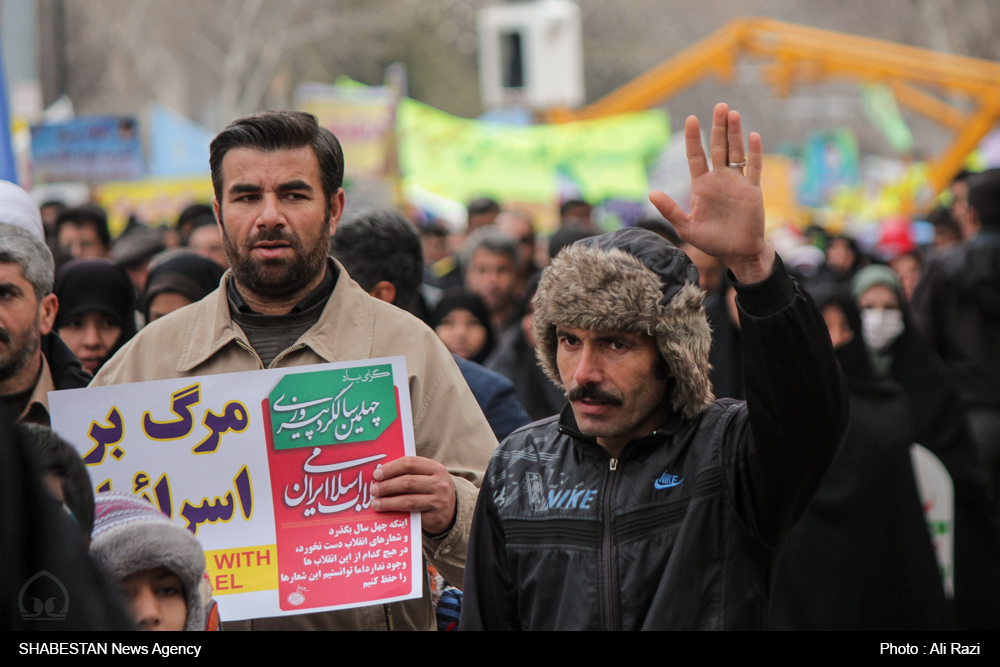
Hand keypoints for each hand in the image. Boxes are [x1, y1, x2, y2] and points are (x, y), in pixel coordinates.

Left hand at [370, 456, 456, 534]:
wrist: (451, 509)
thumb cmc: (431, 489)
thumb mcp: (426, 476)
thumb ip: (408, 473)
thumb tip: (380, 474)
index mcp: (435, 468)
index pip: (410, 463)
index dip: (391, 468)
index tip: (376, 474)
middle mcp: (439, 483)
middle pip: (407, 482)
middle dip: (387, 486)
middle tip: (373, 490)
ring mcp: (438, 500)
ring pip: (408, 500)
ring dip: (388, 502)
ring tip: (375, 503)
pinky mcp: (435, 516)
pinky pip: (412, 515)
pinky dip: (396, 512)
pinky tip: (387, 512)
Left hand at [649, 103, 774, 283]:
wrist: (737, 252)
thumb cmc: (711, 242)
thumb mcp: (687, 228)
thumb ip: (670, 210)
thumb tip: (651, 193)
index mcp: (701, 186)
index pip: (696, 156)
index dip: (693, 138)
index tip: (691, 119)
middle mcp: (719, 179)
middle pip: (718, 147)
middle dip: (718, 127)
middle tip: (719, 106)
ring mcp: (736, 183)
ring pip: (736, 152)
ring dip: (735, 133)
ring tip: (732, 114)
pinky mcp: (752, 190)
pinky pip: (754, 167)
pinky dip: (754, 152)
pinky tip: (753, 136)